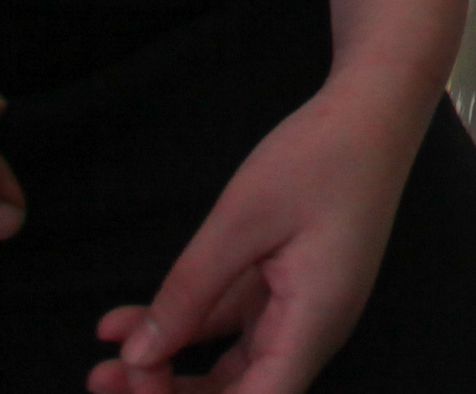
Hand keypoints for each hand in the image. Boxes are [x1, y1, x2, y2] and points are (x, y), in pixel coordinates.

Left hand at [90, 79, 427, 393]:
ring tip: (103, 362)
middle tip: (103, 375)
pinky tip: (124, 322)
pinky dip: (181, 329)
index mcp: (313, 324)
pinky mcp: (285, 290)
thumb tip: (138, 358)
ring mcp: (298, 313)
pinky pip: (227, 328)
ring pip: (228, 370)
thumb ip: (189, 292)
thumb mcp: (241, 220)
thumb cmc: (319, 156)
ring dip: (168, 372)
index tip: (138, 381)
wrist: (373, 109)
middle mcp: (310, 332)